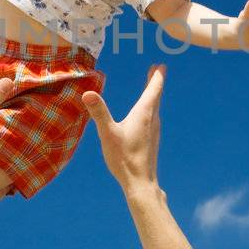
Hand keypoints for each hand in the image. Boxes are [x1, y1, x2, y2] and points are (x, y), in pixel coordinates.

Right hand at [81, 65, 165, 193]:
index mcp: (143, 115)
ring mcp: (153, 131)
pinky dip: (150, 109)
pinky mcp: (151, 141)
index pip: (153, 90)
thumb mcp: (107, 134)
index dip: (156, 77)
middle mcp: (152, 121)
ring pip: (155, 108)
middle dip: (155, 82)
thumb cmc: (124, 158)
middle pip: (156, 97)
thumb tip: (88, 93)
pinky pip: (152, 119)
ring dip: (153, 96)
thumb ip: (99, 113)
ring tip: (152, 89)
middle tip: (158, 69)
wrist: (140, 182)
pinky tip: (145, 117)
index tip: (161, 65)